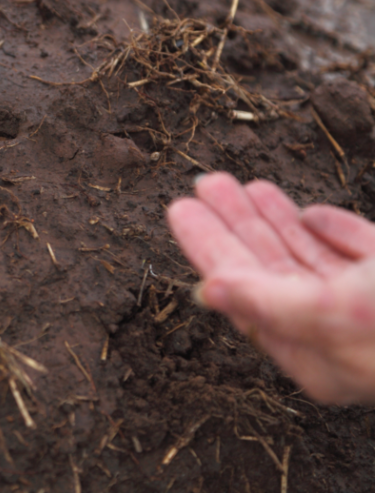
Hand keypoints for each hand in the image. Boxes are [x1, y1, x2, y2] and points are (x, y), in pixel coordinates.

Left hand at [167, 172, 374, 403]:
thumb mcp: (338, 314)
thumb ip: (268, 302)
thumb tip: (206, 293)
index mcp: (319, 354)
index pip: (243, 291)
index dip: (209, 247)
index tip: (180, 209)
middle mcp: (342, 336)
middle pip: (271, 271)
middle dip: (235, 225)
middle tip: (205, 184)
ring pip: (312, 260)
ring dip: (275, 222)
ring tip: (243, 186)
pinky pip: (359, 256)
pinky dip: (333, 232)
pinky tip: (309, 214)